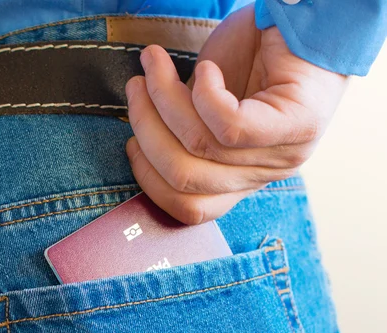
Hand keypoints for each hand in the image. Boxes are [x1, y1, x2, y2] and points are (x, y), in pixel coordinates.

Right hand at [124, 4, 348, 224]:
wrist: (305, 18)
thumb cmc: (251, 58)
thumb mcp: (205, 107)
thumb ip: (183, 134)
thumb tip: (143, 140)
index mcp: (240, 180)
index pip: (190, 209)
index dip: (149, 180)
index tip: (132, 141)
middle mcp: (262, 175)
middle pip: (187, 180)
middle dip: (148, 131)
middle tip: (136, 89)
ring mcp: (283, 154)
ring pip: (202, 148)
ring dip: (166, 101)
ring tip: (154, 64)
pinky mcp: (297, 125)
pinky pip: (231, 126)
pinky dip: (206, 94)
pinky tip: (208, 69)